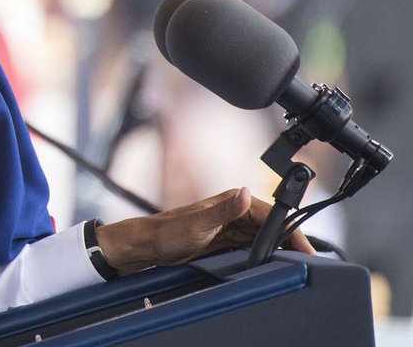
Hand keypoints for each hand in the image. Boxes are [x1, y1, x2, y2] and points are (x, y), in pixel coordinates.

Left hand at [96, 187, 315, 275]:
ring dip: (279, 248)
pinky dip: (265, 254)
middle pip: (272, 226)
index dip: (291, 230)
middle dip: (290, 241)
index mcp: (231, 200)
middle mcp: (234, 211)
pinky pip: (253, 246)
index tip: (305, 247)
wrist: (150, 246)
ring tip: (295, 264)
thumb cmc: (169, 232)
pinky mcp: (227, 240)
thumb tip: (246, 194)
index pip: (271, 214)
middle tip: (307, 261)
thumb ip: (224, 210)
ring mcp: (231, 226)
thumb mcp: (199, 223)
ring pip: (265, 237)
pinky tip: (272, 264)